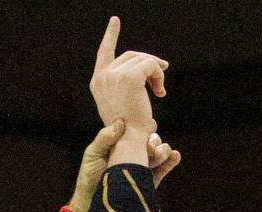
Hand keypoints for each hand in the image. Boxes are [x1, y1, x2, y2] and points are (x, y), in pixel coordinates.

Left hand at [67, 123, 182, 211]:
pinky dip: (170, 162)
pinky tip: (175, 155)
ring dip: (163, 150)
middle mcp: (132, 155)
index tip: (149, 124)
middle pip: (149, 142)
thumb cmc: (89, 178)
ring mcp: (141, 168)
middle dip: (153, 140)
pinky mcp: (148, 182)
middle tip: (150, 143)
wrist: (92, 205)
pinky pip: (162, 170)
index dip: (143, 127)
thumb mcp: (93, 154)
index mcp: (120, 146)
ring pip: (158, 155)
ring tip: (162, 151)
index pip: (135, 133)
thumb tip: (121, 122)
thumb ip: (105, 138)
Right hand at [90, 16, 167, 136]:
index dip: (111, 36)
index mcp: (98, 82)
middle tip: (163, 70)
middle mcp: (103, 76)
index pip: (104, 52)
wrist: (129, 140)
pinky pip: (151, 65)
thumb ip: (128, 84)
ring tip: (160, 91)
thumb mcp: (122, 103)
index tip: (115, 21)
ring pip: (143, 59)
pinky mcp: (129, 77)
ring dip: (156, 73)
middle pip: (131, 55)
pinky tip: (160, 92)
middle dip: (149, 62)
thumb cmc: (130, 129)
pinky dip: (159, 76)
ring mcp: (115, 75)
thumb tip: (153, 67)